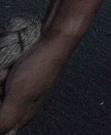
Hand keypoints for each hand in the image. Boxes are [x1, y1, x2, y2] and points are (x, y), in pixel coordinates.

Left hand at [0, 0, 110, 132]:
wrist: (52, 37)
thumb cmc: (41, 67)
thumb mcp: (19, 97)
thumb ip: (4, 119)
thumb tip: (0, 132)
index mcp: (22, 116)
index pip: (2, 127)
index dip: (0, 114)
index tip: (5, 95)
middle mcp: (16, 105)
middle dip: (0, 90)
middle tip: (8, 80)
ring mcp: (12, 88)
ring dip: (0, 78)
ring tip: (8, 71)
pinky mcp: (10, 74)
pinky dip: (1, 71)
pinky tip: (8, 66)